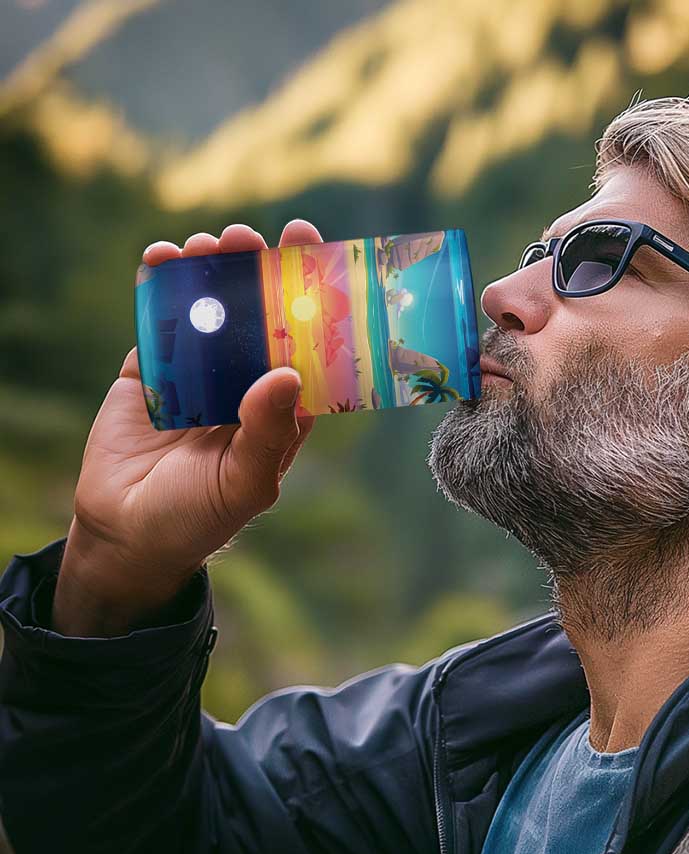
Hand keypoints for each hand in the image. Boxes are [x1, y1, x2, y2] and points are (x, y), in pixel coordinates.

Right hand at [52, 220, 322, 635]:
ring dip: (210, 271)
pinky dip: (159, 286)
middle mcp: (245, 382)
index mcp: (281, 407)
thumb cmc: (200, 517)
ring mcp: (198, 372)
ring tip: (207, 245)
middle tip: (250, 238)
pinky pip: (159, 320)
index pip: (306, 344)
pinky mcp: (152, 369)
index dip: (312, 300)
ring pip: (211, 309)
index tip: (314, 253)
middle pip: (259, 314)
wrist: (126, 533)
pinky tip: (160, 260)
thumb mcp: (245, 483)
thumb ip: (267, 432)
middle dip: (257, 271)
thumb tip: (287, 373)